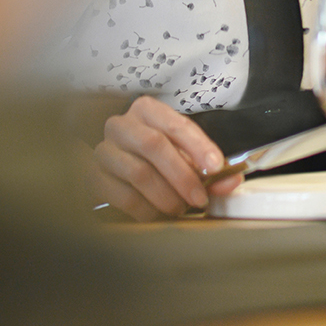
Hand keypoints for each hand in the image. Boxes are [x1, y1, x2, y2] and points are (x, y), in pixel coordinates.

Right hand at [90, 95, 245, 220]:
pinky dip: (145, 209)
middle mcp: (122, 126)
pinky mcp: (94, 176)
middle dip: (182, 175)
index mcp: (147, 111)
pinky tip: (158, 215)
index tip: (215, 167)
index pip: (175, 124)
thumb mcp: (184, 152)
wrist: (120, 163)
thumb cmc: (157, 155)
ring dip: (165, 196)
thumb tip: (231, 179)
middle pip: (153, 145)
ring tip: (180, 208)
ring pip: (138, 172)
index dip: (198, 146)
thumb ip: (208, 165)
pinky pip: (121, 195)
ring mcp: (104, 151)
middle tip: (199, 198)